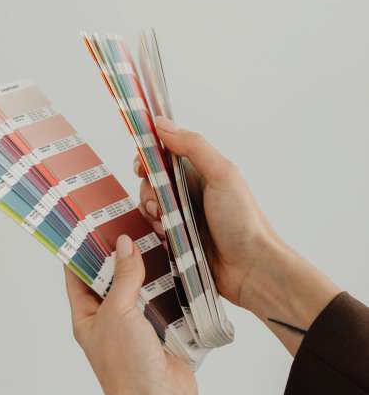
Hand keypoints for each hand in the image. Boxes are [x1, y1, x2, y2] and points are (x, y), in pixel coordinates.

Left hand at [65, 234, 197, 394]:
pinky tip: (179, 268)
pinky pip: (168, 305)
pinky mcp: (164, 335)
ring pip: (143, 290)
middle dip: (123, 256)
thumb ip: (124, 277)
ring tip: (158, 239)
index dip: (83, 251)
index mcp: (88, 317)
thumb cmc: (127, 368)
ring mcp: (138, 328)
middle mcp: (111, 321)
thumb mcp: (119, 313)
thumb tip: (124, 244)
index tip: (92, 223)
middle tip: (132, 225)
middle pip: (114, 280)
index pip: (79, 276)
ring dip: (151, 271)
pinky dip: (173, 289)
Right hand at [137, 116, 339, 354]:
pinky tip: (166, 236)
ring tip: (166, 222)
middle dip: (148, 187)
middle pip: (152, 180)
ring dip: (151, 210)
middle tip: (160, 201)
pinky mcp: (177, 241)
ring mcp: (183, 217)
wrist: (253, 270)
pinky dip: (154, 230)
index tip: (141, 164)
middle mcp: (190, 192)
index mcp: (201, 172)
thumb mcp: (222, 174)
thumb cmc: (243, 220)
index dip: (149, 156)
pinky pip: (153, 230)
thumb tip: (162, 123)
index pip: (166, 154)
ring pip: (150, 205)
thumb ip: (193, 146)